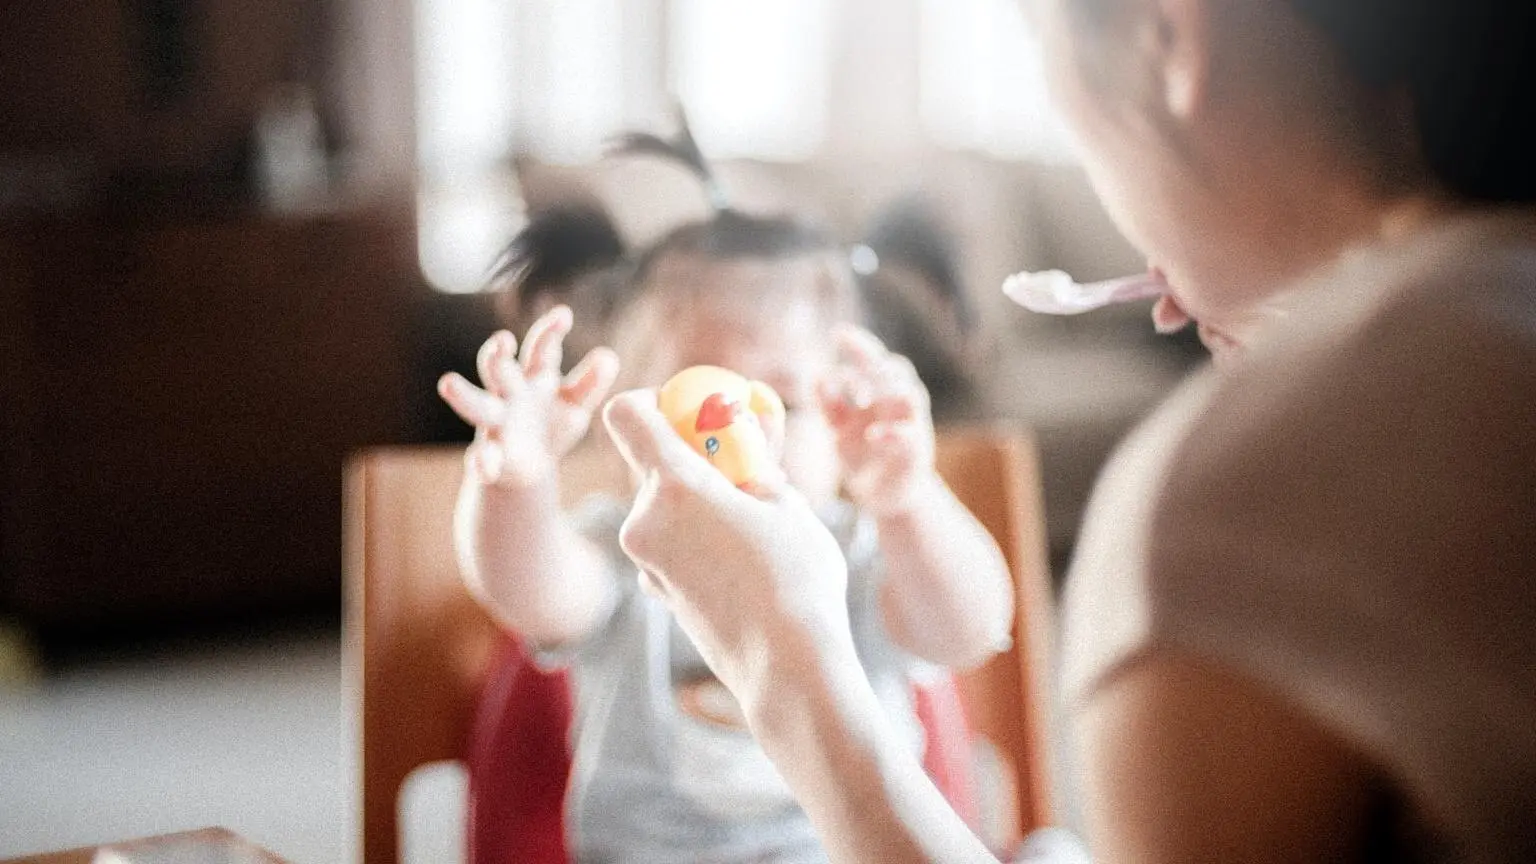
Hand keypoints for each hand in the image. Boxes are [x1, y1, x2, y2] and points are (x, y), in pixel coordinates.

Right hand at [438, 306, 619, 487]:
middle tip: (501, 341)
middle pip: (498, 369)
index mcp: (534, 377)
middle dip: (497, 355)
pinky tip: (484, 465)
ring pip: (476, 405)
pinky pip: (481, 458)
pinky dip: (481, 461)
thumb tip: (609, 357)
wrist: (529, 467)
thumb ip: (590, 383)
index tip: (564, 315)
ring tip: (448, 383)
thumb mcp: (575, 405)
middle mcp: (509, 394)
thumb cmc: (552, 424)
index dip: (550, 331)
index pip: (540, 349)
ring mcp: (496, 424)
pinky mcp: (491, 456)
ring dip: (464, 394)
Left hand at [602, 390, 856, 705]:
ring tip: (754, 523)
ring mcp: (644, 560)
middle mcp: (645, 520)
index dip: (652, 401)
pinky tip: (741, 560)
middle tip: (744, 468)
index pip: (627, 415)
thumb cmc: (797, 580)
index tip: (689, 411)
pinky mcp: (655, 590)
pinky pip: (669, 543)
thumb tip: (751, 430)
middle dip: (694, 458)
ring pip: (664, 506)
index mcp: (675, 486)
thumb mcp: (788, 504)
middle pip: (651, 463)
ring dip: (699, 501)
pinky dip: (696, 538)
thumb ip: (758, 461)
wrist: (787, 668)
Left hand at [818, 327, 937, 516]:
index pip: (875, 359)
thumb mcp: (839, 429)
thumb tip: (816, 377)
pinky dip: (891, 432)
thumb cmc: (863, 456)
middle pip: (898, 370)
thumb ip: (829, 405)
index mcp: (882, 394)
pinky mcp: (916, 454)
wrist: (886, 496)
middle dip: (872, 370)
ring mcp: (913, 427)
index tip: (838, 334)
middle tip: (847, 382)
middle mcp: (900, 405)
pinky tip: (872, 435)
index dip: (860, 344)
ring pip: (912, 396)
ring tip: (860, 400)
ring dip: (886, 392)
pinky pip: (910, 436)